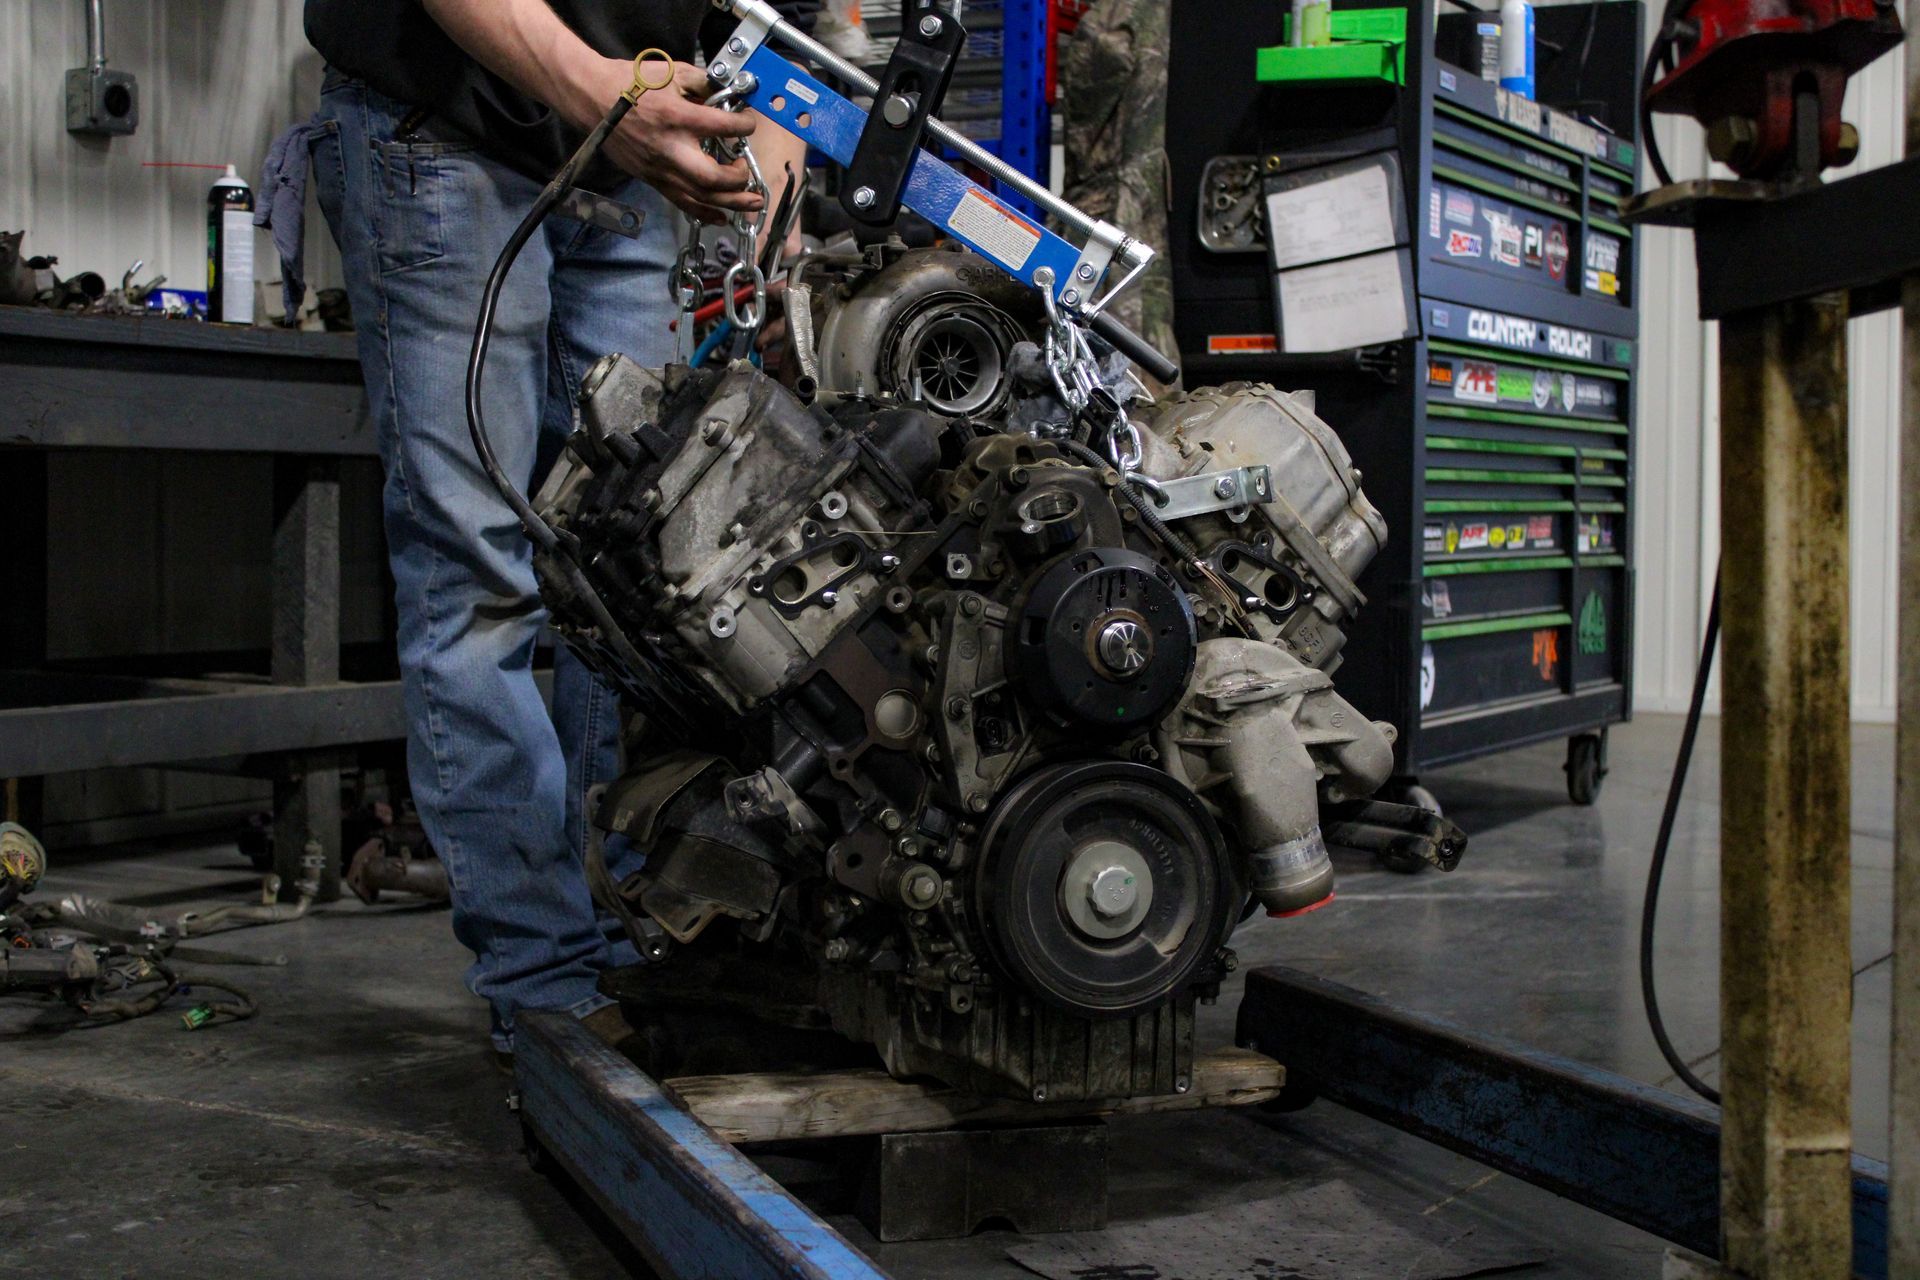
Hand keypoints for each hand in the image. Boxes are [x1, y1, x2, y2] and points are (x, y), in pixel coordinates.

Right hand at [576, 59, 765, 223]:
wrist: (594, 99)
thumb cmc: (631, 83)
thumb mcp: (673, 72)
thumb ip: (704, 85)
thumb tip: (728, 97)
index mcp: (676, 117)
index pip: (722, 128)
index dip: (743, 126)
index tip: (748, 124)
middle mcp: (669, 148)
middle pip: (712, 178)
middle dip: (738, 180)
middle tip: (747, 170)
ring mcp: (659, 168)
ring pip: (700, 197)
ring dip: (731, 203)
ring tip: (751, 202)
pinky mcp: (652, 179)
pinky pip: (682, 203)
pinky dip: (704, 213)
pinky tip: (721, 216)